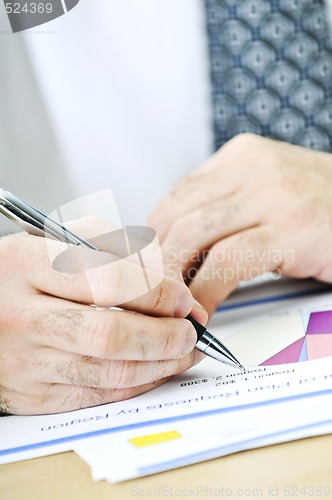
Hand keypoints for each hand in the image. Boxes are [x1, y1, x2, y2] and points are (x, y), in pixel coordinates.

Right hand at [0, 221, 206, 414]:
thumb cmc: (20, 274)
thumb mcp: (55, 240)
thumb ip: (112, 247)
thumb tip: (167, 281)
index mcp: (26, 265)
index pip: (106, 280)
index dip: (156, 292)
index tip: (181, 298)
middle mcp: (22, 316)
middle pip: (109, 335)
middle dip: (164, 335)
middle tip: (190, 330)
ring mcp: (25, 361)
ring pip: (108, 372)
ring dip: (160, 364)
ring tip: (184, 351)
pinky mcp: (32, 395)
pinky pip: (95, 395)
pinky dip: (136, 384)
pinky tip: (155, 368)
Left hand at [148, 133, 331, 315]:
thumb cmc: (321, 208)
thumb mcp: (266, 192)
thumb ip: (225, 208)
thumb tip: (176, 249)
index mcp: (239, 157)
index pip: (174, 197)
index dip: (152, 240)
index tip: (148, 272)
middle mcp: (252, 168)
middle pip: (175, 215)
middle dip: (155, 263)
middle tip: (152, 295)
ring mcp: (273, 196)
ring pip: (193, 235)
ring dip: (172, 279)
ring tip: (173, 307)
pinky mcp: (294, 229)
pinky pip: (229, 261)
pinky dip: (207, 290)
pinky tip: (204, 310)